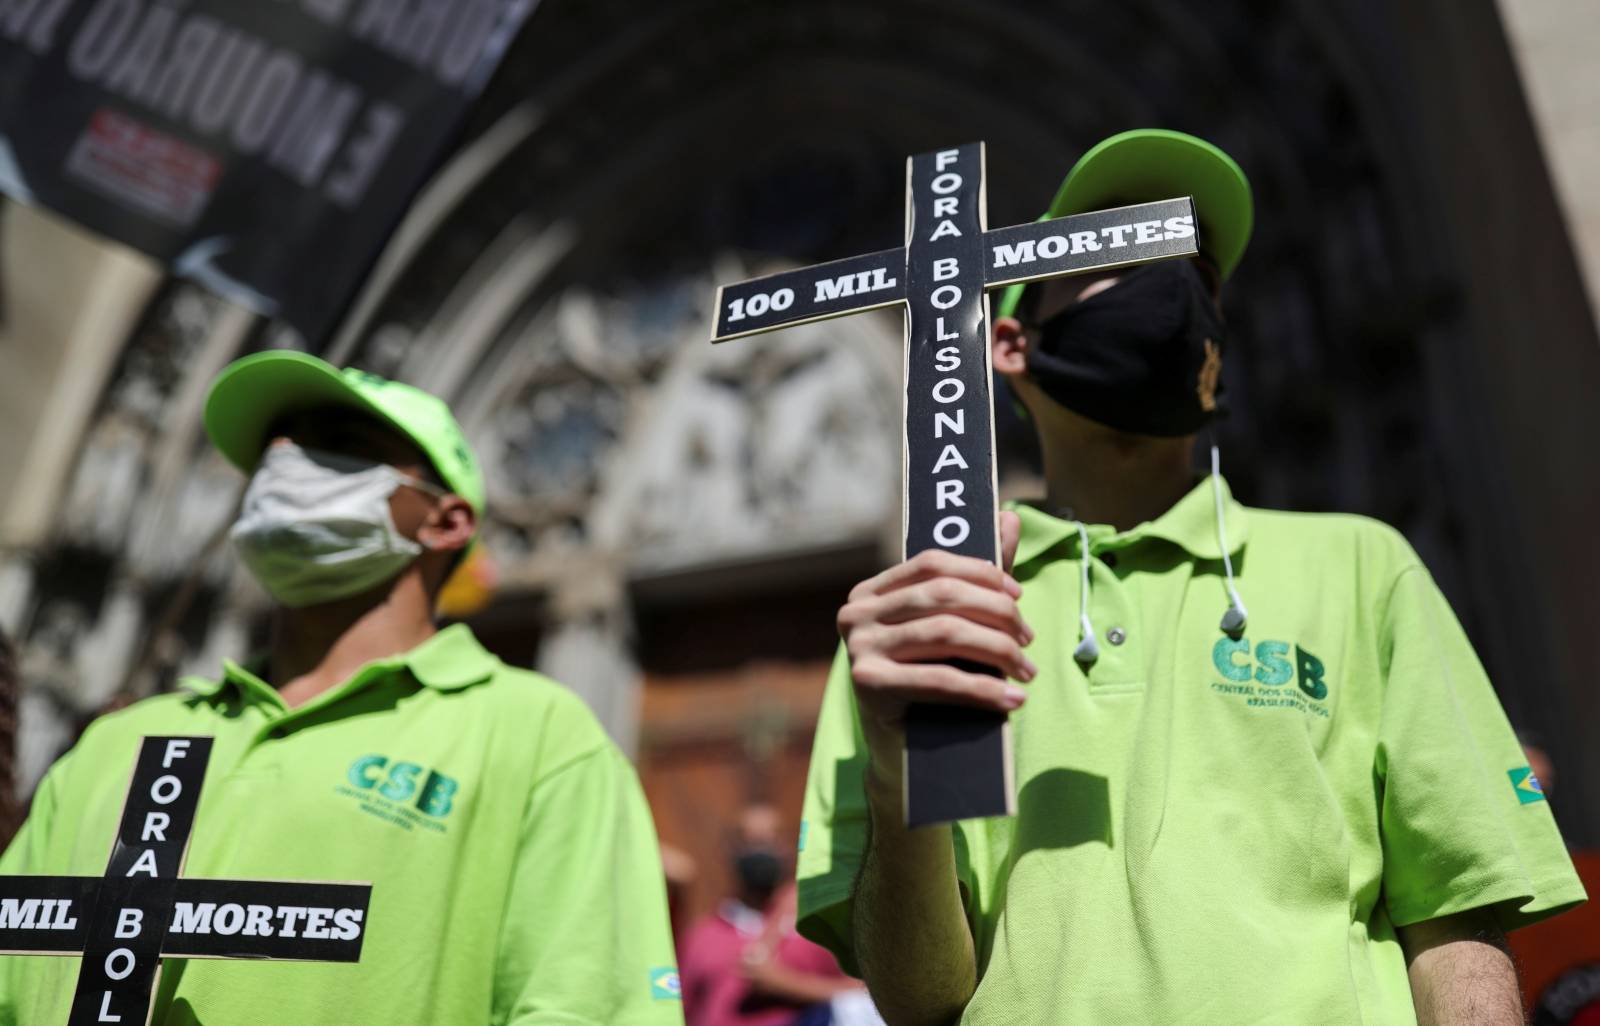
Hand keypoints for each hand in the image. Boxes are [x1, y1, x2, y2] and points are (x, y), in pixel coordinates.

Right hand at [836, 511, 1032, 757]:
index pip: (932, 565)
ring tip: (1026, 670)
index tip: (1018, 596)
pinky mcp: (869, 685)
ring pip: (946, 634)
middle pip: (943, 597)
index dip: (982, 573)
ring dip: (998, 651)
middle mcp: (856, 614)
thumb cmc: (926, 679)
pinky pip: (938, 679)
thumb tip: (1010, 517)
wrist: (899, 749)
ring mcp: (859, 648)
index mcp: (870, 592)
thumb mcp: (948, 627)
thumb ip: (977, 575)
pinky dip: (982, 689)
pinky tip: (1011, 699)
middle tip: (1028, 640)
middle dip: (996, 615)